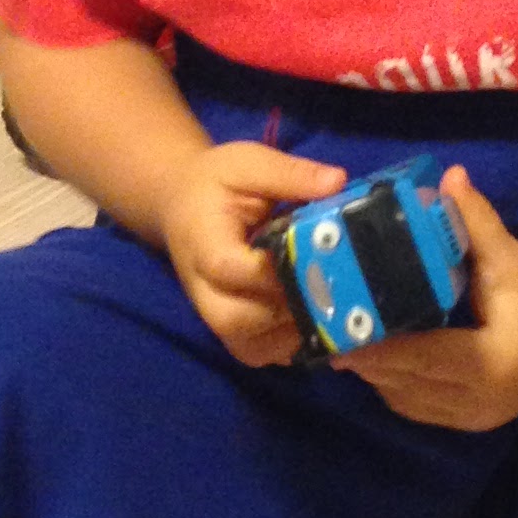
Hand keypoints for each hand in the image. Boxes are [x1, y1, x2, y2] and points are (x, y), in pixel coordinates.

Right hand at [163, 142, 344, 366]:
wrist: (180, 206)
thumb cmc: (215, 183)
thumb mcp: (249, 163)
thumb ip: (290, 174)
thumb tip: (337, 183)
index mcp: (204, 244)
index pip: (232, 269)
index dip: (276, 269)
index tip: (318, 254)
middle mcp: (203, 289)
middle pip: (236, 320)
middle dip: (287, 310)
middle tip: (329, 288)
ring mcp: (214, 315)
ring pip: (249, 347)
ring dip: (292, 334)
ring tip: (329, 307)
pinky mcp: (229, 329)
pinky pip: (258, 353)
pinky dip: (289, 346)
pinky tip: (318, 321)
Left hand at [344, 165, 517, 431]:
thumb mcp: (509, 254)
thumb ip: (475, 219)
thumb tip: (449, 176)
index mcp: (493, 361)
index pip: (424, 357)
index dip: (379, 350)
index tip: (340, 337)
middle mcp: (483, 399)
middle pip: (409, 384)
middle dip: (369, 363)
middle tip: (330, 336)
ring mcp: (479, 417)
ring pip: (411, 402)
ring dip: (379, 378)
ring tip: (346, 346)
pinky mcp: (476, 420)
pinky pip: (423, 409)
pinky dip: (398, 389)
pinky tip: (378, 364)